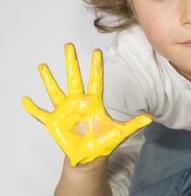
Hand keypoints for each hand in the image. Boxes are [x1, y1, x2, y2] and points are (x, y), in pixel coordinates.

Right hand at [22, 43, 151, 165]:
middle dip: (71, 62)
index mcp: (94, 102)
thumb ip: (134, 123)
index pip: (96, 80)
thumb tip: (151, 118)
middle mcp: (78, 102)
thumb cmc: (103, 142)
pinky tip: (25, 99)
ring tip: (43, 66)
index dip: (96, 66)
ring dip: (49, 79)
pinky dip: (33, 108)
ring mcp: (65, 111)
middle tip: (68, 46)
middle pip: (74, 78)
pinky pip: (41, 114)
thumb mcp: (120, 132)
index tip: (97, 51)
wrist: (90, 157)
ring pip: (55, 91)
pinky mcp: (54, 122)